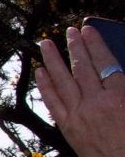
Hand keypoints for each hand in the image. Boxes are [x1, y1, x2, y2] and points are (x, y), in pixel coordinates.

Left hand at [36, 25, 124, 156]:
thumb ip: (123, 86)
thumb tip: (112, 69)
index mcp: (121, 95)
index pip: (105, 61)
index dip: (94, 44)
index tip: (87, 29)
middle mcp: (97, 102)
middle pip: (83, 68)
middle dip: (74, 47)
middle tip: (68, 31)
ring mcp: (79, 114)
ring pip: (63, 80)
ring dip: (53, 60)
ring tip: (45, 43)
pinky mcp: (67, 127)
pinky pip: (53, 101)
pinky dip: (45, 85)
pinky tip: (40, 71)